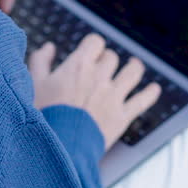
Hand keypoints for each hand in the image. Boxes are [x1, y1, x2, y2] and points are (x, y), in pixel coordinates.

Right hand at [28, 33, 161, 151]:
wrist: (58, 146)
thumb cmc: (42, 115)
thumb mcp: (33, 84)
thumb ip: (40, 61)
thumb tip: (49, 47)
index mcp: (79, 65)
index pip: (95, 42)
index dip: (92, 46)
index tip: (89, 53)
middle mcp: (99, 77)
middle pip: (111, 58)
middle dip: (106, 61)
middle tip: (102, 69)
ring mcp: (113, 96)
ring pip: (133, 72)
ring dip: (134, 68)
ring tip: (133, 66)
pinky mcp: (122, 116)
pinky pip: (143, 100)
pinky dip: (150, 93)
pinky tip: (154, 89)